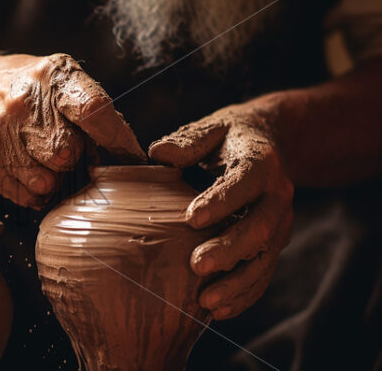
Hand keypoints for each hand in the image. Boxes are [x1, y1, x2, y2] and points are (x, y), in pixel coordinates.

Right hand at [0, 52, 144, 207]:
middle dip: (74, 157)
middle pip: (67, 153)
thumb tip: (124, 153)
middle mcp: (23, 104)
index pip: (93, 110)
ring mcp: (2, 134)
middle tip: (67, 149)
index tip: (129, 156)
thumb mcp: (59, 78)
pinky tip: (30, 170)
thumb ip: (90, 108)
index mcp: (52, 77)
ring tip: (46, 160)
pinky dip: (36, 192)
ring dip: (54, 178)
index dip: (117, 138)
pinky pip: (27, 196)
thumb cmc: (28, 88)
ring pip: (47, 181)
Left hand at [149, 102, 293, 319]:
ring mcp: (280, 223)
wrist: (270, 144)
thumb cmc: (227, 138)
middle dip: (229, 249)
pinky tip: (219, 311)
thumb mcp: (211, 128)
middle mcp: (278, 195)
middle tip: (197, 265)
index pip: (244, 182)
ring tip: (207, 301)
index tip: (191, 218)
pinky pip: (264, 274)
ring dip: (238, 283)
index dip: (221, 201)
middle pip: (260, 227)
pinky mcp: (274, 244)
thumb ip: (188, 141)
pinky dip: (244, 295)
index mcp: (260, 161)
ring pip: (265, 258)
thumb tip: (159, 155)